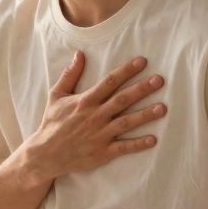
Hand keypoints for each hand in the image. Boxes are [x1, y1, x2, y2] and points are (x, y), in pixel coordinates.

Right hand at [24, 51, 166, 180]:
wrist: (45, 154)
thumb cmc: (52, 123)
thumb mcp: (56, 95)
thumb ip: (70, 75)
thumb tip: (80, 54)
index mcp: (85, 101)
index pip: (109, 82)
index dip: (126, 70)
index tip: (142, 61)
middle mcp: (94, 116)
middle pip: (122, 99)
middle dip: (142, 89)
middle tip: (159, 80)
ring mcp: (99, 135)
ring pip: (126, 122)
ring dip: (145, 115)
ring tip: (162, 108)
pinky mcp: (102, 152)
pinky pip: (123, 147)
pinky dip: (138, 144)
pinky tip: (153, 139)